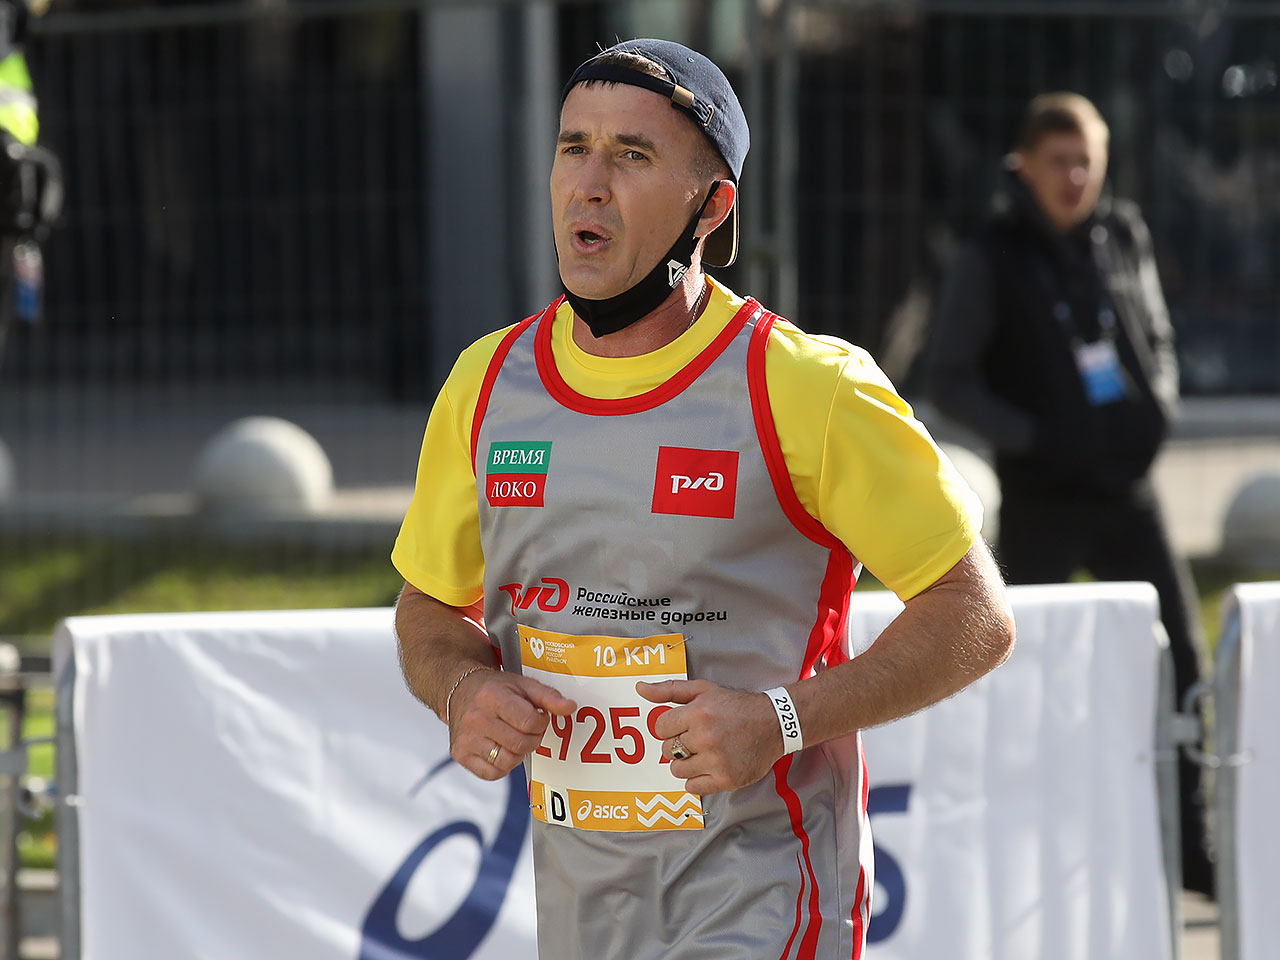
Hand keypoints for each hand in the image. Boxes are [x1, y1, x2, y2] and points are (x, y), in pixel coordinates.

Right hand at [449, 669, 575, 780]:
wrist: (460, 690)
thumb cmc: (495, 688)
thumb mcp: (522, 684)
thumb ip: (549, 697)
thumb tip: (570, 708)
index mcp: (491, 696)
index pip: (529, 722)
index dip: (541, 723)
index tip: (538, 717)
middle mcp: (475, 718)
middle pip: (520, 744)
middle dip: (532, 739)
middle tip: (528, 729)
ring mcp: (466, 738)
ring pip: (506, 761)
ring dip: (518, 753)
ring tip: (514, 738)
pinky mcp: (460, 754)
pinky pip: (492, 773)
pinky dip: (503, 765)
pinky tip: (501, 748)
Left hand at [636, 679, 783, 795]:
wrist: (774, 723)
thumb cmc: (737, 705)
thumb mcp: (704, 689)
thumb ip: (669, 690)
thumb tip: (640, 689)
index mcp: (698, 713)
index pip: (660, 728)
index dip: (670, 727)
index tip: (684, 725)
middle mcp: (706, 737)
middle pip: (667, 750)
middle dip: (677, 744)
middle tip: (696, 738)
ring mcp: (717, 760)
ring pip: (677, 770)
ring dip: (685, 763)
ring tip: (702, 753)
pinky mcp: (727, 779)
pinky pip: (693, 787)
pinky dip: (697, 779)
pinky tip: (708, 767)